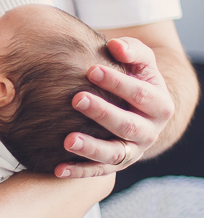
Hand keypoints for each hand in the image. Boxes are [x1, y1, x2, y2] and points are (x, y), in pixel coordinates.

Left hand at [56, 35, 173, 177]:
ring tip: (67, 140)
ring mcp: (133, 151)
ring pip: (114, 153)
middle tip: (76, 98)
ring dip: (91, 148)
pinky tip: (58, 168)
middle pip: (127, 125)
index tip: (91, 70)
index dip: (117, 82)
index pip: (140, 93)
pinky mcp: (116, 165)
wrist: (140, 107)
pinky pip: (97, 171)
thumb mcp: (141, 62)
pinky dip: (78, 171)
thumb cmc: (134, 78)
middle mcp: (150, 132)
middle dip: (102, 112)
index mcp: (160, 105)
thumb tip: (115, 45)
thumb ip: (132, 50)